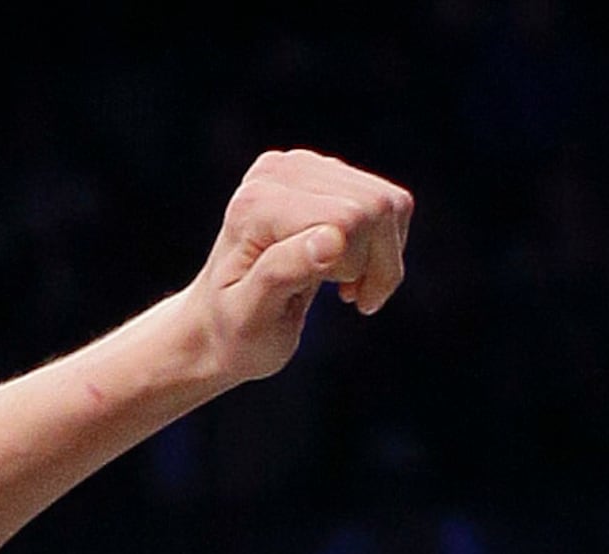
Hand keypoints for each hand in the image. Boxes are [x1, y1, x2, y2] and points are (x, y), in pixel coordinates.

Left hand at [180, 149, 412, 384]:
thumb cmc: (233, 331)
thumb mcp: (250, 316)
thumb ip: (282, 273)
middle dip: (376, 262)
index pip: (347, 219)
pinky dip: (385, 244)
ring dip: (383, 257)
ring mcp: (303, 167)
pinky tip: (353, 269)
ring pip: (390, 203)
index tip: (344, 301)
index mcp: (255, 203)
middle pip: (374, 206)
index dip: (355, 265)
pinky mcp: (326, 174)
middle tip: (352, 297)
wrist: (217, 326)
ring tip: (350, 288)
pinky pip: (391, 202)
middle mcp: (278, 171)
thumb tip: (332, 238)